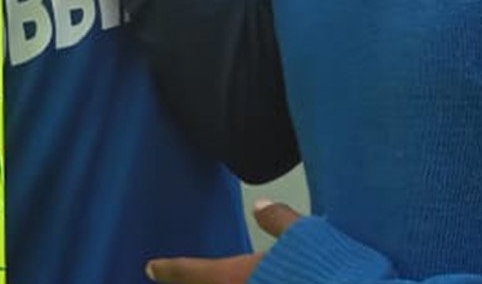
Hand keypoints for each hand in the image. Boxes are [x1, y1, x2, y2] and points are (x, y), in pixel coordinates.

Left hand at [145, 201, 302, 283]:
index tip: (150, 268)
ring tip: (219, 280)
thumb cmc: (330, 269)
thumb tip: (261, 206)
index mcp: (239, 277)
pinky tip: (259, 283)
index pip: (195, 272)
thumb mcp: (305, 235)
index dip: (171, 269)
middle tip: (181, 280)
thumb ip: (279, 221)